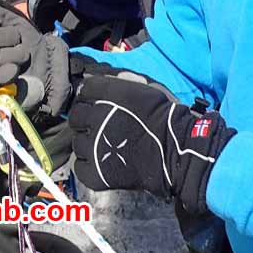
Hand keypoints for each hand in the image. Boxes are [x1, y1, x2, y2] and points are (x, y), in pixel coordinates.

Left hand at [69, 74, 235, 214]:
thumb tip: (88, 79)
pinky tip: (101, 161)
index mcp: (108, 95)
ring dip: (87, 142)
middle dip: (85, 119)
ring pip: (77, 142)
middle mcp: (97, 118)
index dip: (90, 97)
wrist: (176, 150)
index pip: (84, 91)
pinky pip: (79, 166)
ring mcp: (94, 146)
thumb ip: (114, 81)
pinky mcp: (96, 173)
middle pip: (75, 116)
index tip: (97, 104)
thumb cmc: (161, 116)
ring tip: (104, 145)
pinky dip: (88, 165)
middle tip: (100, 126)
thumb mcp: (140, 88)